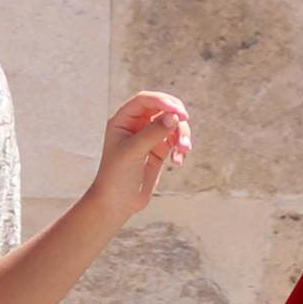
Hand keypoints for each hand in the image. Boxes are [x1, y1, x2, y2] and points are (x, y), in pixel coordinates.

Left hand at [90, 91, 192, 211]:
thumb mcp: (133, 152)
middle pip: (163, 108)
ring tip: (183, 151)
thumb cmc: (117, 176)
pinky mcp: (160, 149)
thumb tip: (174, 116)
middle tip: (185, 121)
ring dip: (182, 134)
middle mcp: (137, 124)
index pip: (145, 100)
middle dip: (176, 116)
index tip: (177, 111)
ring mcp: (149, 136)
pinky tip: (178, 162)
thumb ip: (153, 132)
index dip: (162, 101)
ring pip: (173, 124)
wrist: (117, 203)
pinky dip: (181, 148)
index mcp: (123, 119)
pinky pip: (176, 140)